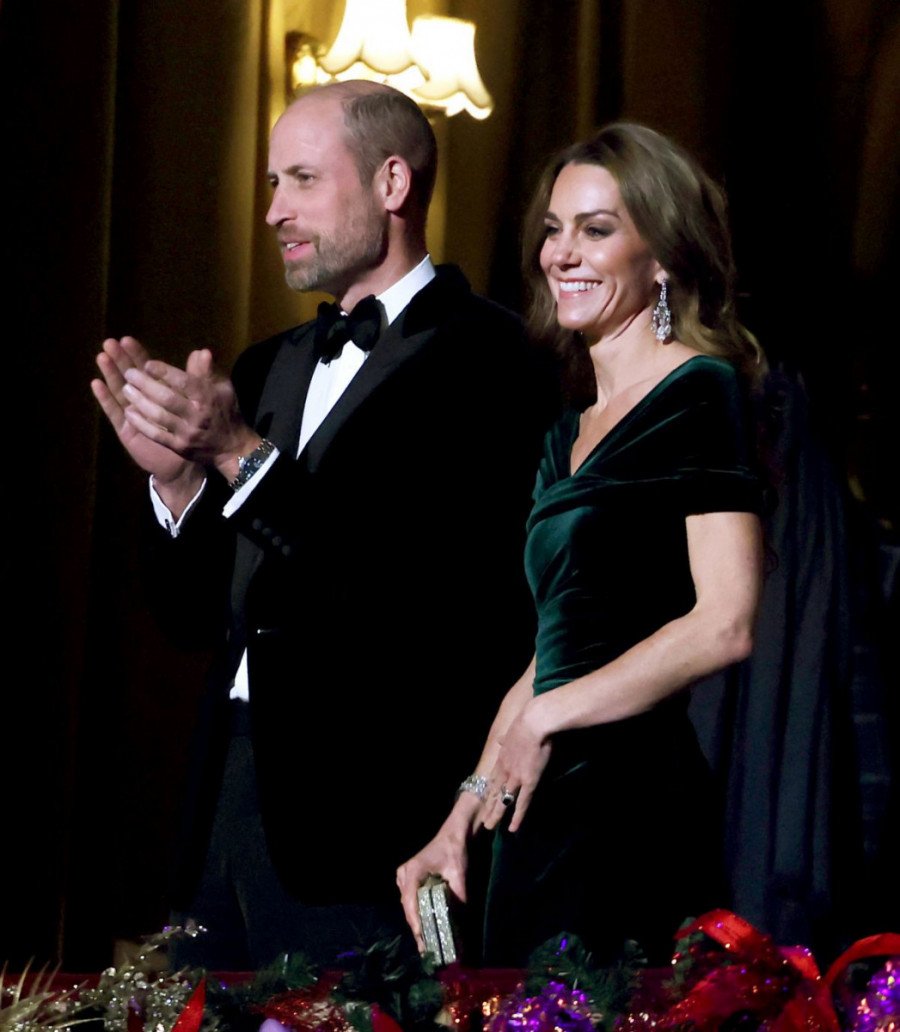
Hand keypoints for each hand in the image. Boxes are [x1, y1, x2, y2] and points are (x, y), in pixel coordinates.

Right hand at [92, 336, 198, 484]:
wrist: (184, 463)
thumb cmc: (191, 431)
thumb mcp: (199, 402)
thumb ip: (198, 378)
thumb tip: (203, 352)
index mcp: (158, 390)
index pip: (145, 368)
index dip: (137, 354)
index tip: (127, 339)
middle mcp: (143, 399)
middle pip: (129, 375)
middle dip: (120, 359)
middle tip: (110, 342)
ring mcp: (132, 413)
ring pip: (119, 390)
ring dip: (110, 374)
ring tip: (102, 357)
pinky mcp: (126, 429)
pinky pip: (115, 412)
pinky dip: (106, 398)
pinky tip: (96, 384)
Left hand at [116, 347, 258, 481]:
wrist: (232, 448)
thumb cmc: (225, 413)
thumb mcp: (223, 389)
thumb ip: (208, 372)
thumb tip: (200, 352)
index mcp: (208, 398)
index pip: (184, 382)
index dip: (163, 372)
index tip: (147, 364)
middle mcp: (197, 415)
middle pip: (167, 398)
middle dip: (145, 384)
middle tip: (128, 373)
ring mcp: (187, 433)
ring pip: (158, 416)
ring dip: (139, 401)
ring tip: (125, 389)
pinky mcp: (179, 448)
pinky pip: (156, 435)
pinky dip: (140, 423)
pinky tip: (128, 412)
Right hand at [396, 799, 477, 951]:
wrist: (454, 834)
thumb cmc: (455, 851)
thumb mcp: (459, 875)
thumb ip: (459, 899)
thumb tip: (462, 927)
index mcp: (412, 871)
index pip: (410, 902)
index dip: (416, 923)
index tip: (422, 940)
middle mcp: (404, 875)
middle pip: (408, 907)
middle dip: (417, 928)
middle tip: (426, 950)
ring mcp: (404, 876)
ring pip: (408, 905)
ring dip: (417, 923)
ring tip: (426, 943)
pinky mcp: (409, 879)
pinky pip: (411, 900)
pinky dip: (418, 913)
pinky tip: (426, 927)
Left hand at [481, 698, 551, 832]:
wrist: (534, 723)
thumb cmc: (526, 724)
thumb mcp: (510, 732)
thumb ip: (505, 740)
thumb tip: (499, 740)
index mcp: (502, 758)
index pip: (494, 779)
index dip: (490, 791)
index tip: (486, 800)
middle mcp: (505, 770)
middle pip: (494, 792)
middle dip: (488, 807)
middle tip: (483, 820)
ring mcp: (516, 778)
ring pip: (503, 801)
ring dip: (496, 814)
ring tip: (489, 826)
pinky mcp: (529, 782)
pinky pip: (522, 803)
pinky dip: (517, 817)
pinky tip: (513, 828)